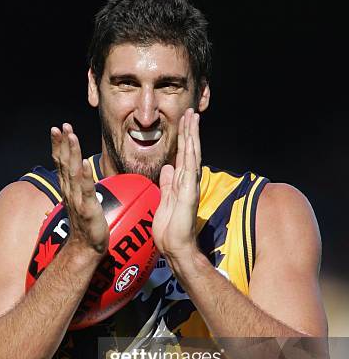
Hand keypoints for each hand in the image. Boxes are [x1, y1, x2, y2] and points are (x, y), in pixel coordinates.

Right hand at [51, 123, 108, 255]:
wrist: (86, 247)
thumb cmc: (85, 224)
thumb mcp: (80, 200)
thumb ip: (80, 185)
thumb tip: (82, 172)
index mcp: (68, 188)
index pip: (61, 163)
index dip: (59, 145)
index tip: (58, 129)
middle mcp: (70, 191)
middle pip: (64, 163)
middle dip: (63, 143)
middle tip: (62, 126)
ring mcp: (78, 199)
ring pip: (73, 172)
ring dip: (72, 153)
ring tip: (71, 136)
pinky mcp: (88, 209)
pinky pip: (86, 190)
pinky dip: (84, 176)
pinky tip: (83, 163)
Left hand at [152, 109, 200, 263]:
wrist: (175, 247)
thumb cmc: (170, 229)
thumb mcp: (164, 200)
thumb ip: (167, 184)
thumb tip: (168, 168)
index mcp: (181, 183)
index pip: (183, 156)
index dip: (184, 138)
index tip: (184, 122)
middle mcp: (188, 182)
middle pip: (190, 151)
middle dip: (190, 131)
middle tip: (191, 112)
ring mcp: (190, 187)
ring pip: (192, 156)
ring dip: (192, 136)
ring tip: (193, 118)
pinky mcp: (189, 194)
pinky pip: (190, 169)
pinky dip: (191, 153)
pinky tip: (192, 140)